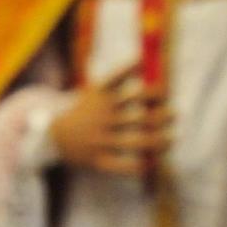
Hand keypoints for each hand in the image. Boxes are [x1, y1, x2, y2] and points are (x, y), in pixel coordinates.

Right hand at [50, 63, 171, 177]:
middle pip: (140, 118)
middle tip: (175, 114)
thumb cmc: (85, 110)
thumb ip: (119, 75)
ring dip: (159, 141)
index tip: (165, 92)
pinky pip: (122, 166)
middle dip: (162, 117)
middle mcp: (102, 118)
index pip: (132, 91)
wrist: (51, 135)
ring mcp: (100, 139)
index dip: (153, 92)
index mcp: (102, 99)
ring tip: (172, 139)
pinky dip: (137, 166)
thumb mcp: (97, 90)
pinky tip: (148, 164)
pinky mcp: (97, 160)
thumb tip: (142, 59)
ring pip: (137, 142)